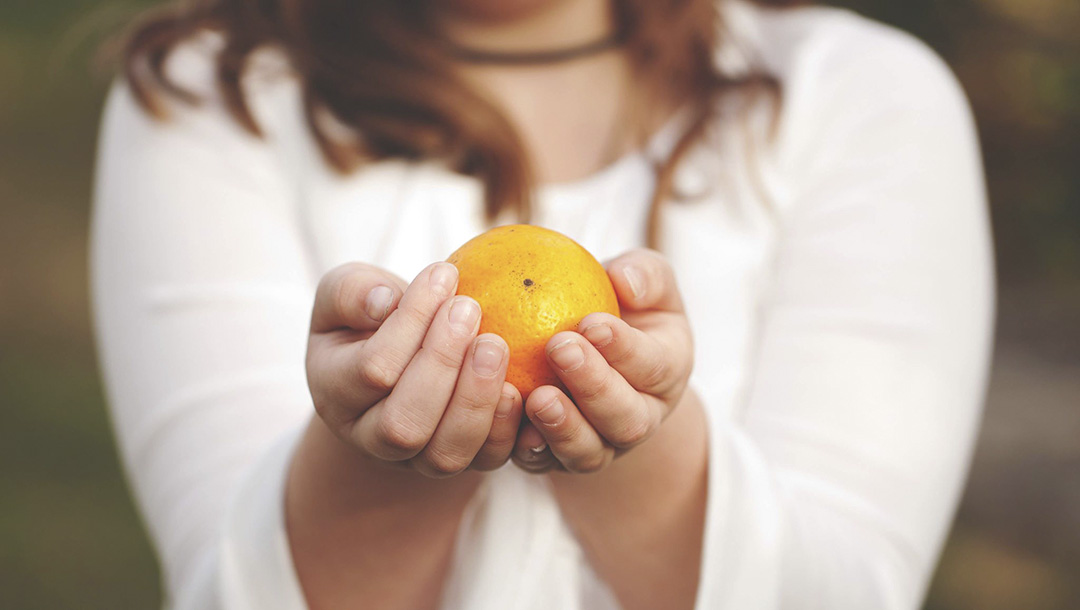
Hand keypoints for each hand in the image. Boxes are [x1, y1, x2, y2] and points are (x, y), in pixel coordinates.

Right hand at [306, 262, 523, 476]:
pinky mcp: (461, 463)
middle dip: (441, 364)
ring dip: (475, 399)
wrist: (397, 361)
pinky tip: (520, 385)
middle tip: (469, 309)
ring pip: (443, 455)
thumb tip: (383, 302)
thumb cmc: (370, 316)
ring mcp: (415, 460)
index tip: (444, 273)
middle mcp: (368, 437)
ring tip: (495, 344)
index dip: (410, 323)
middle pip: (403, 425)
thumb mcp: (345, 293)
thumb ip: (351, 292)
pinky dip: (506, 428)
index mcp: (334, 393)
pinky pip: (485, 461)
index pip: (372, 370)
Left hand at [512, 249, 693, 473]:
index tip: (591, 322)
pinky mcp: (557, 460)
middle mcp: (639, 419)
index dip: (625, 349)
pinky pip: (542, 463)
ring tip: (536, 396)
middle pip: (626, 419)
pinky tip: (506, 420)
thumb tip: (623, 278)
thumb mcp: (644, 281)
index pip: (654, 366)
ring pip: (588, 452)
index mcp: (666, 374)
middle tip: (559, 347)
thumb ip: (644, 273)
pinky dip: (525, 448)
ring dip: (562, 427)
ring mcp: (600, 446)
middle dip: (594, 386)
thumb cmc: (620, 305)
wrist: (594, 355)